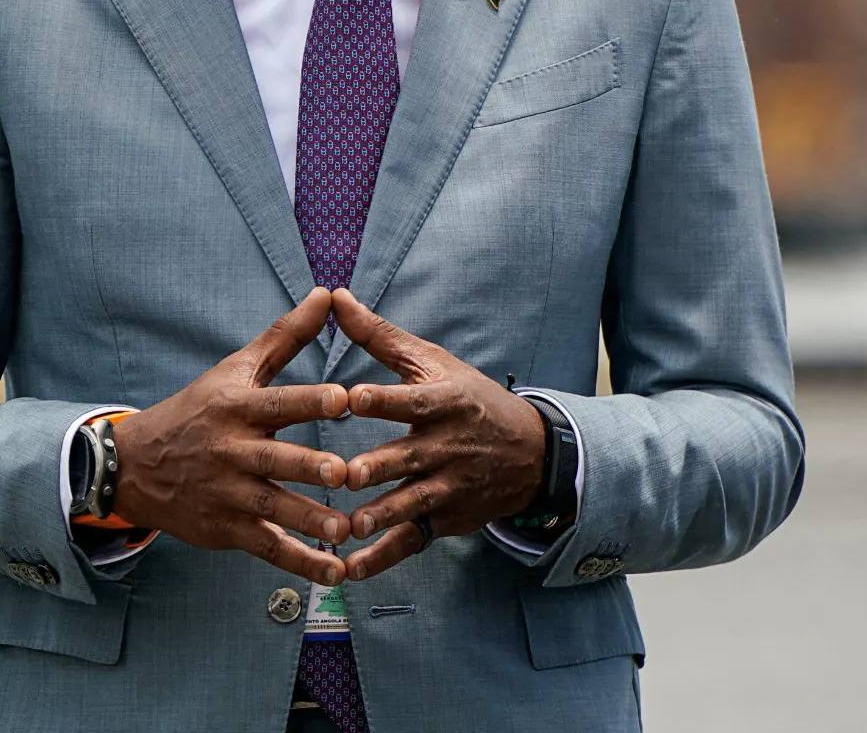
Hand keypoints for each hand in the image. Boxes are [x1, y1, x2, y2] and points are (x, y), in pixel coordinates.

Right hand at [108, 288, 355, 585]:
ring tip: (347, 530)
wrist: (133, 466)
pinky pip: (267, 547)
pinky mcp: (226, 530)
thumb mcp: (235, 370)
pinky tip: (335, 569)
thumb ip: (286, 336)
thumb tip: (327, 293)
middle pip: (274, 460)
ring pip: (272, 509)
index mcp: (237, 409)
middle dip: (309, 468)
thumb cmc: (198, 410)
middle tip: (346, 474)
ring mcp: (228, 495)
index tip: (345, 398)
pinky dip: (300, 562)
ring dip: (310, 521)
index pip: (277, 403)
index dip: (310, 401)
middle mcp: (232, 452)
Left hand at [330, 288, 547, 579]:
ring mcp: (447, 487)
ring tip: (350, 527)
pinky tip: (351, 569)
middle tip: (350, 474)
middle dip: (380, 467)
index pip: (412, 401)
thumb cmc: (469, 399)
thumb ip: (380, 337)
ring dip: (381, 515)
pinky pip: (411, 540)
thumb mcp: (433, 363)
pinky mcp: (444, 519)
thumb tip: (335, 297)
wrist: (531, 453)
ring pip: (411, 504)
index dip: (384, 400)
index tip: (352, 398)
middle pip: (409, 457)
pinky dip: (381, 557)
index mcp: (444, 403)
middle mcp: (447, 446)